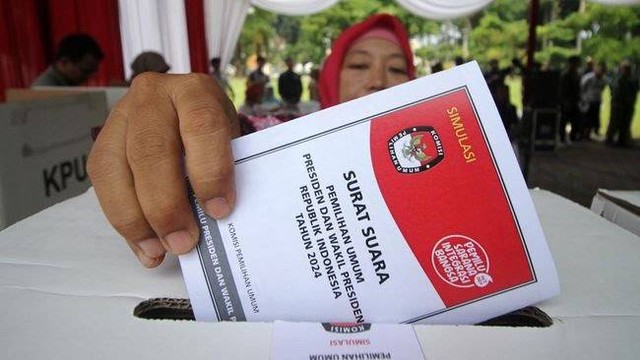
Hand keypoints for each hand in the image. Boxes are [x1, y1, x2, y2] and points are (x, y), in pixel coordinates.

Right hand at [88, 73, 239, 267]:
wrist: (186, 114)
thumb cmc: (214, 136)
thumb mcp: (230, 144)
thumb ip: (223, 173)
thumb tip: (216, 224)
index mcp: (195, 91)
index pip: (202, 126)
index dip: (210, 171)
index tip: (219, 211)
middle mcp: (153, 94)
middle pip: (151, 151)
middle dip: (166, 205)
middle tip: (184, 242)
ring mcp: (121, 115)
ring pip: (115, 169)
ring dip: (136, 219)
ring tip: (160, 250)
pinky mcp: (101, 141)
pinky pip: (102, 183)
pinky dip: (123, 221)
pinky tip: (143, 245)